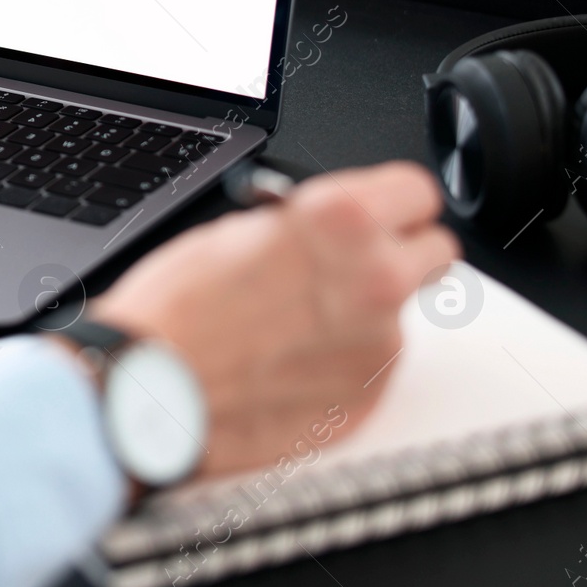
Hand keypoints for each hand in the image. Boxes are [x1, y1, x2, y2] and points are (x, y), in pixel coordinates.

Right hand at [84, 161, 459, 477]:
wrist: (150, 391)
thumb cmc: (175, 312)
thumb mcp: (234, 230)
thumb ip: (301, 225)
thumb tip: (323, 231)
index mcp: (341, 220)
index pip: (417, 191)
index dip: (390, 202)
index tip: (378, 213)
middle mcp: (376, 278)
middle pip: (435, 251)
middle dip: (398, 253)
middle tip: (351, 265)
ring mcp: (379, 343)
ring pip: (401, 314)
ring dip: (364, 313)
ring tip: (295, 325)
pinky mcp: (369, 395)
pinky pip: (373, 365)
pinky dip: (343, 361)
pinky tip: (291, 362)